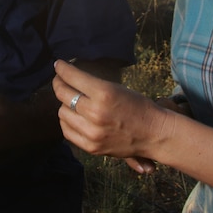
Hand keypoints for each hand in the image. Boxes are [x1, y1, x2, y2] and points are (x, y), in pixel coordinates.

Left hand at [52, 59, 164, 173]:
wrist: (154, 133)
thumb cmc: (138, 107)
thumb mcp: (116, 88)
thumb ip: (92, 84)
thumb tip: (69, 74)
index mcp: (104, 93)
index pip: (72, 77)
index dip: (62, 69)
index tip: (58, 65)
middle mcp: (95, 112)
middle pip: (63, 94)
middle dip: (58, 83)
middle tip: (59, 80)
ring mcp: (92, 132)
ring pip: (62, 112)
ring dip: (65, 104)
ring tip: (72, 101)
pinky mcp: (91, 146)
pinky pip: (67, 130)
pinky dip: (67, 122)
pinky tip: (74, 117)